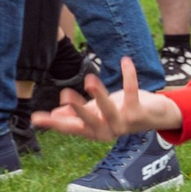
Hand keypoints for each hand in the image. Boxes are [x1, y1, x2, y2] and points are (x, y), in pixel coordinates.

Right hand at [33, 56, 184, 142]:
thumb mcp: (97, 114)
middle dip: (77, 109)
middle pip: (88, 121)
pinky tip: (125, 60)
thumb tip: (54, 114)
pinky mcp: (138, 113)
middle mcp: (107, 130)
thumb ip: (78, 115)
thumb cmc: (120, 113)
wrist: (154, 117)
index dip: (54, 123)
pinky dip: (129, 75)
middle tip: (64, 96)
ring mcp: (123, 123)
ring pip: (108, 109)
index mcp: (93, 131)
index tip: (36, 118)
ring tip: (89, 79)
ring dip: (99, 94)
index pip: (70, 127)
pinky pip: (131, 92)